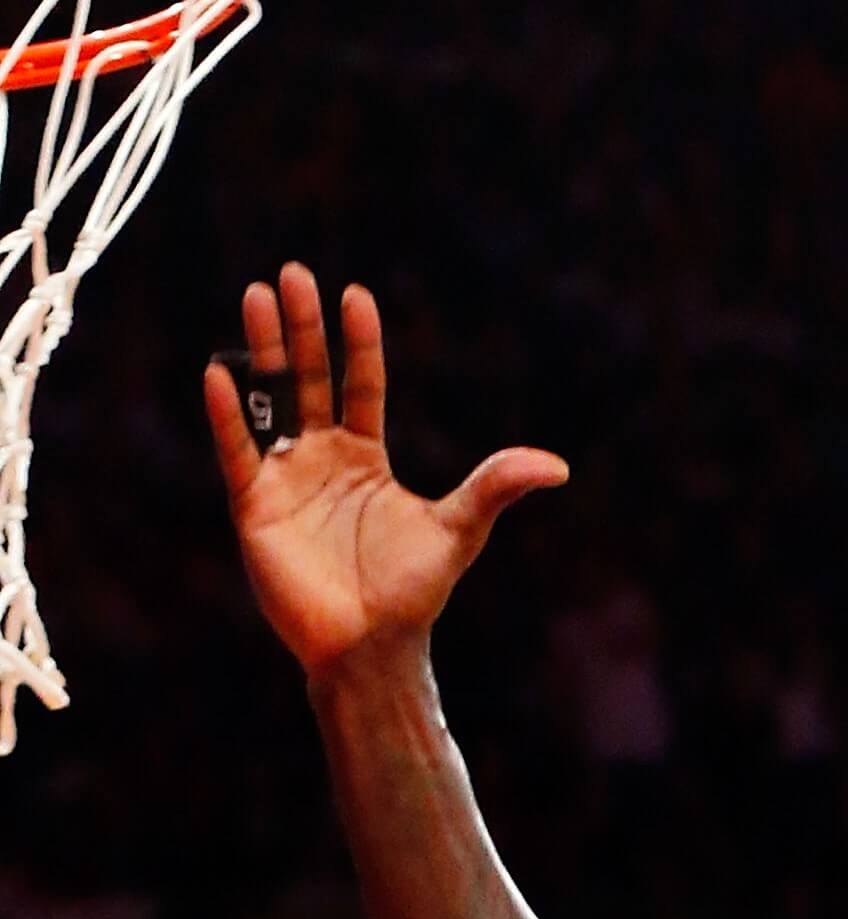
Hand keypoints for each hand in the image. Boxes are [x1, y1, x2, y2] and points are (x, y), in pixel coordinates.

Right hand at [205, 263, 567, 677]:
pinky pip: (237, 452)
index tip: (354, 294)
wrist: (372, 644)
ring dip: (261, 351)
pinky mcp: (255, 507)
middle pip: (309, 378)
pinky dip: (228, 416)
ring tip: (255, 296)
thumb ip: (497, 486)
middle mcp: (322, 458)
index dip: (358, 340)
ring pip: (270, 402)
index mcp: (366, 457)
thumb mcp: (460, 527)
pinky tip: (218, 374)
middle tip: (292, 274)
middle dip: (301, 328)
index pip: (360, 383)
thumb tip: (558, 466)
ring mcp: (286, 479)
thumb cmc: (413, 589)